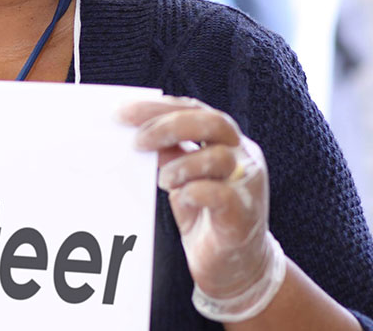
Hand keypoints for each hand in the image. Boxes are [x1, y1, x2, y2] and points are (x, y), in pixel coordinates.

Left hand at [123, 96, 285, 320]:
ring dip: (181, 165)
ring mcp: (248, 183)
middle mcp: (243, 154)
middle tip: (137, 141)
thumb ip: (168, 152)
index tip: (123, 112)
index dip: (158, 107)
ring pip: (219, 157)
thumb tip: (135, 133)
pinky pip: (222, 194)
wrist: (234, 266)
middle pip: (213, 122)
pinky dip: (196, 191)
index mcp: (225, 138)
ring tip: (163, 180)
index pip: (193, 109)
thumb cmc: (204, 213)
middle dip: (168, 126)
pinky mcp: (244, 214)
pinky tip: (182, 198)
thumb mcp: (180, 175)